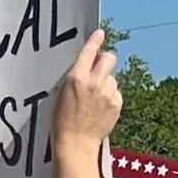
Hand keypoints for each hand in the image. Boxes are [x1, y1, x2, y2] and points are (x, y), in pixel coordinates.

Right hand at [50, 29, 119, 156]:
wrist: (75, 143)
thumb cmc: (62, 120)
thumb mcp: (61, 93)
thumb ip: (75, 76)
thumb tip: (88, 65)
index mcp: (76, 77)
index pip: (89, 51)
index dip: (95, 40)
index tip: (100, 33)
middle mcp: (94, 82)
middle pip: (109, 58)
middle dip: (105, 61)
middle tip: (100, 69)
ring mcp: (107, 93)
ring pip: (113, 78)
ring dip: (106, 83)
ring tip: (95, 99)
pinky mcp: (116, 104)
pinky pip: (116, 93)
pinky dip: (110, 97)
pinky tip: (101, 108)